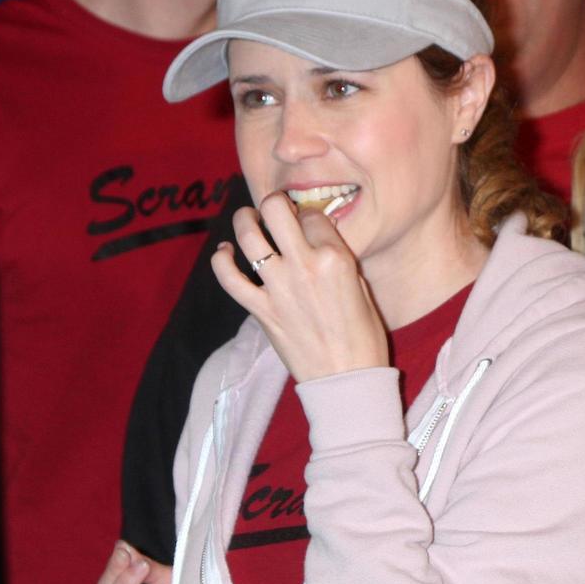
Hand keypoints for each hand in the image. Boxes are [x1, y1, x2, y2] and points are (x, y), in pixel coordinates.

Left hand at [209, 193, 388, 382]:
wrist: (347, 379)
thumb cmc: (363, 337)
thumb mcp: (362, 287)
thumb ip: (339, 259)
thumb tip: (320, 239)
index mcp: (335, 257)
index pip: (312, 213)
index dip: (307, 214)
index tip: (305, 222)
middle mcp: (304, 265)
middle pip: (275, 210)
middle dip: (273, 204)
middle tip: (273, 211)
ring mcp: (279, 288)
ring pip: (248, 235)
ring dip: (244, 221)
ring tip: (247, 220)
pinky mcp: (261, 310)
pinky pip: (229, 278)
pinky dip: (221, 262)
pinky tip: (225, 253)